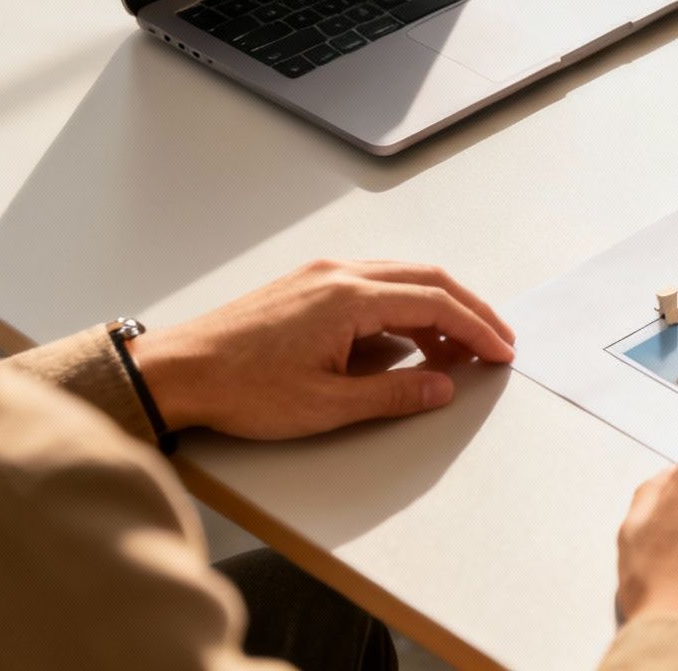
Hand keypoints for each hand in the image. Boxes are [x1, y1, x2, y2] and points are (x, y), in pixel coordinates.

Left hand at [128, 259, 515, 438]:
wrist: (174, 372)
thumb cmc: (241, 390)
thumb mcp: (326, 405)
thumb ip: (394, 392)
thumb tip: (444, 385)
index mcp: (350, 297)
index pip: (436, 303)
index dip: (477, 328)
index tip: (502, 352)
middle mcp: (341, 273)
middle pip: (427, 280)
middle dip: (469, 311)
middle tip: (497, 343)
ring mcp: (322, 275)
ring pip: (402, 279)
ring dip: (437, 310)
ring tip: (454, 354)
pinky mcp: (307, 285)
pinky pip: (374, 285)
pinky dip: (405, 308)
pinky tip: (406, 341)